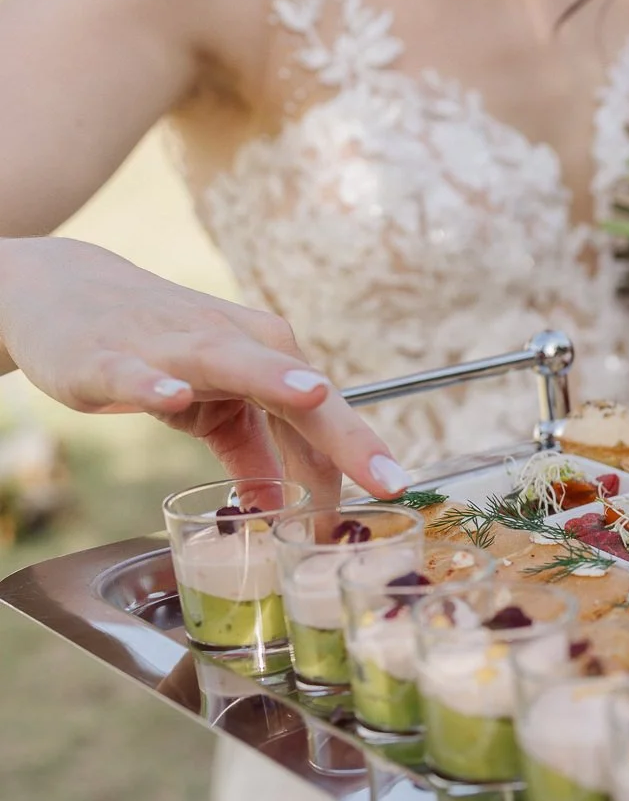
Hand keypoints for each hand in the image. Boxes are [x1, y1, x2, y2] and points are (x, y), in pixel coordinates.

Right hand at [0, 238, 405, 500]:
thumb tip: (282, 509)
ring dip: (270, 378)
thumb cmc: (159, 353)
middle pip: (301, 392)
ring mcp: (173, 346)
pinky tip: (173, 395)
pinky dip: (154, 384)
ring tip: (310, 392)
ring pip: (230, 363)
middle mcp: (234, 345)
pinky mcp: (111, 357)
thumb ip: (251, 454)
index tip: (389, 498)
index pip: (324, 417)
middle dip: (347, 436)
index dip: (355, 462)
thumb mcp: (213, 408)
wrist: (66, 291)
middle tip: (388, 478)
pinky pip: (136, 373)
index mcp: (268, 359)